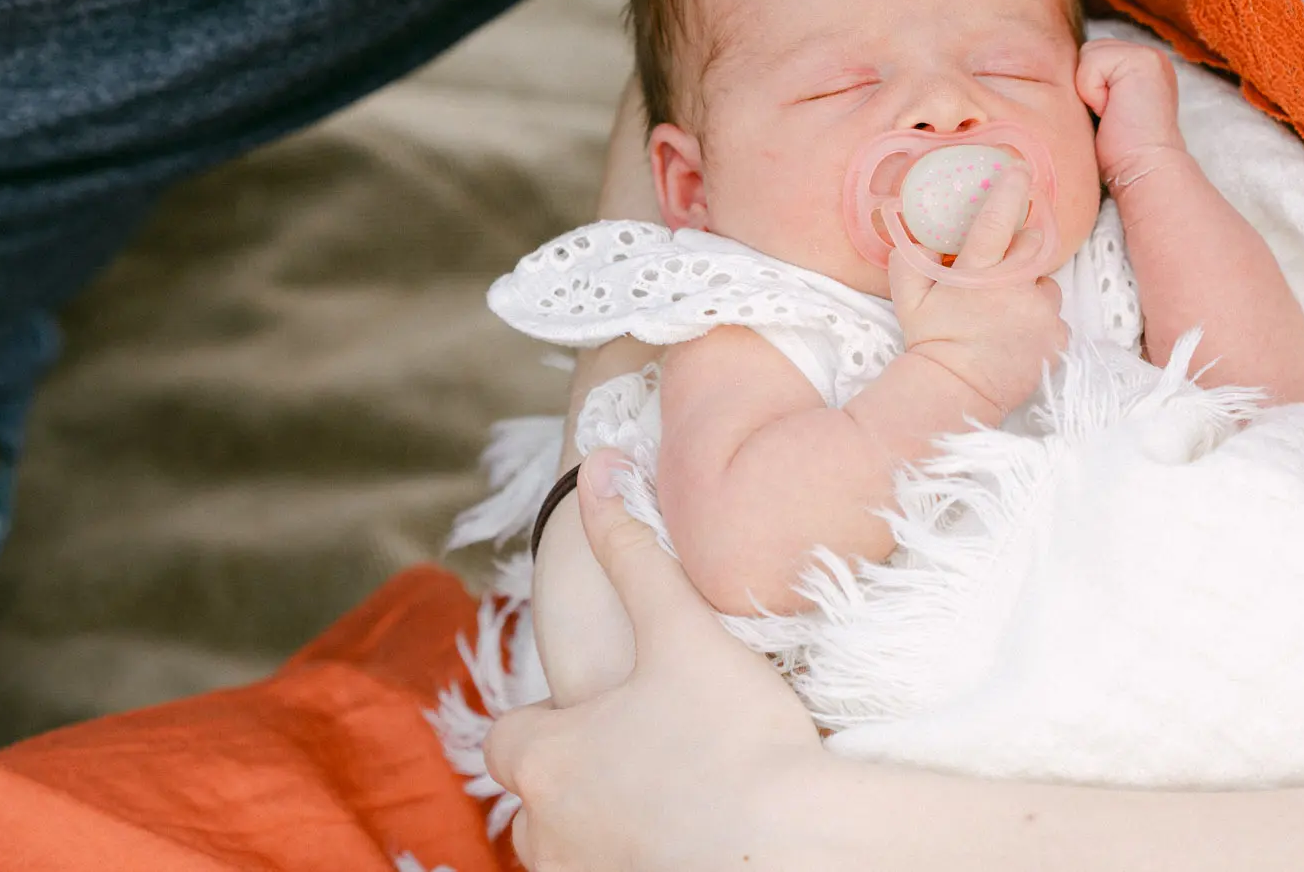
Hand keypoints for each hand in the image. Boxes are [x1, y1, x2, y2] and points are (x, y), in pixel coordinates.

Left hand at [486, 450, 827, 871]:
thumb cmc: (733, 739)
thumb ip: (633, 551)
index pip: (507, 738)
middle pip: (536, 799)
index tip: (602, 710)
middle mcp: (546, 831)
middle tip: (647, 750)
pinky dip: (638, 855)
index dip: (549, 720)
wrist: (796, 849)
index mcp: (544, 759)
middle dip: (577, 775)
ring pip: (571, 849)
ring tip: (674, 795)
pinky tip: (691, 837)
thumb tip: (598, 471)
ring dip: (603, 823)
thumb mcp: (682, 629)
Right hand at [889, 163, 1066, 419]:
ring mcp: (1042, 316)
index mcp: (979, 275)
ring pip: (1045, 286)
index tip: (1019, 167)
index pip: (996, 221)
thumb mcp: (907, 296)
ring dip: (1029, 292)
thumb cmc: (930, 341)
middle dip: (1019, 252)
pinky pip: (1054, 317)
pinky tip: (1017, 336)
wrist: (956, 393)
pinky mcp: (1059, 339)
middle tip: (997, 276)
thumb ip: (909, 255)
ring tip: (1005, 316)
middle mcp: (1017, 290)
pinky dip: (1039, 322)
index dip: (1008, 190)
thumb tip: (912, 224)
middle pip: (1032, 248)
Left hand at [1077, 39, 1187, 184]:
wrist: (1143, 170)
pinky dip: (1092, 91)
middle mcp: (1149, 57)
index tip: (1107, 116)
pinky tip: (1112, 111)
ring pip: (1088, 54)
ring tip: (1110, 113)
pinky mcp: (1142, 60)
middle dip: (1087, 85)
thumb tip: (1062, 73)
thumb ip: (1096, 83)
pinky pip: (1091, 62)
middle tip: (1108, 115)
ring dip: (1089, 88)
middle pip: (1088, 52)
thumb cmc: (1120, 152)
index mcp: (1141, 68)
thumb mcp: (1103, 108)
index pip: (1092, 58)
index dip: (1087, 88)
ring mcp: (1149, 56)